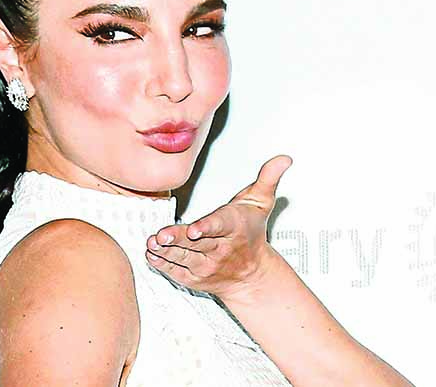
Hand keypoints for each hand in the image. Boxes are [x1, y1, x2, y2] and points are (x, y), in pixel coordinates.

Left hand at [145, 154, 292, 300]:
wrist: (251, 275)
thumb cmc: (251, 235)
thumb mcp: (261, 203)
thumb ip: (267, 179)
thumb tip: (283, 159)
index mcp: (234, 227)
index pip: (220, 225)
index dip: (207, 227)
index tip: (196, 229)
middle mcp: (220, 248)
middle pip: (196, 243)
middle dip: (178, 239)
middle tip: (161, 235)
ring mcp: (206, 265)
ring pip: (183, 257)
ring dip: (166, 251)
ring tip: (153, 242)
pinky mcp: (193, 277)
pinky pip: (176, 271)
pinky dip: (162, 263)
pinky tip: (152, 254)